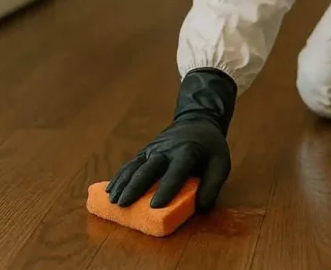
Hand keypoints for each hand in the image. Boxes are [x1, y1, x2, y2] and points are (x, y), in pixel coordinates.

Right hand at [107, 68, 236, 211]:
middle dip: (135, 186)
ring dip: (123, 183)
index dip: (166, 188)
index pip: (176, 171)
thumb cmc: (210, 148)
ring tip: (113, 201)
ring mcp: (153, 149)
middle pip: (148, 168)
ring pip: (135, 166)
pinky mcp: (145, 151)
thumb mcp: (221, 163)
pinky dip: (119, 177)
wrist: (196, 122)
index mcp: (187, 152)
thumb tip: (200, 208)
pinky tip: (110, 191)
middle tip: (124, 204)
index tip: (156, 205)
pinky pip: (130, 165)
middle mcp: (166, 150)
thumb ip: (213, 185)